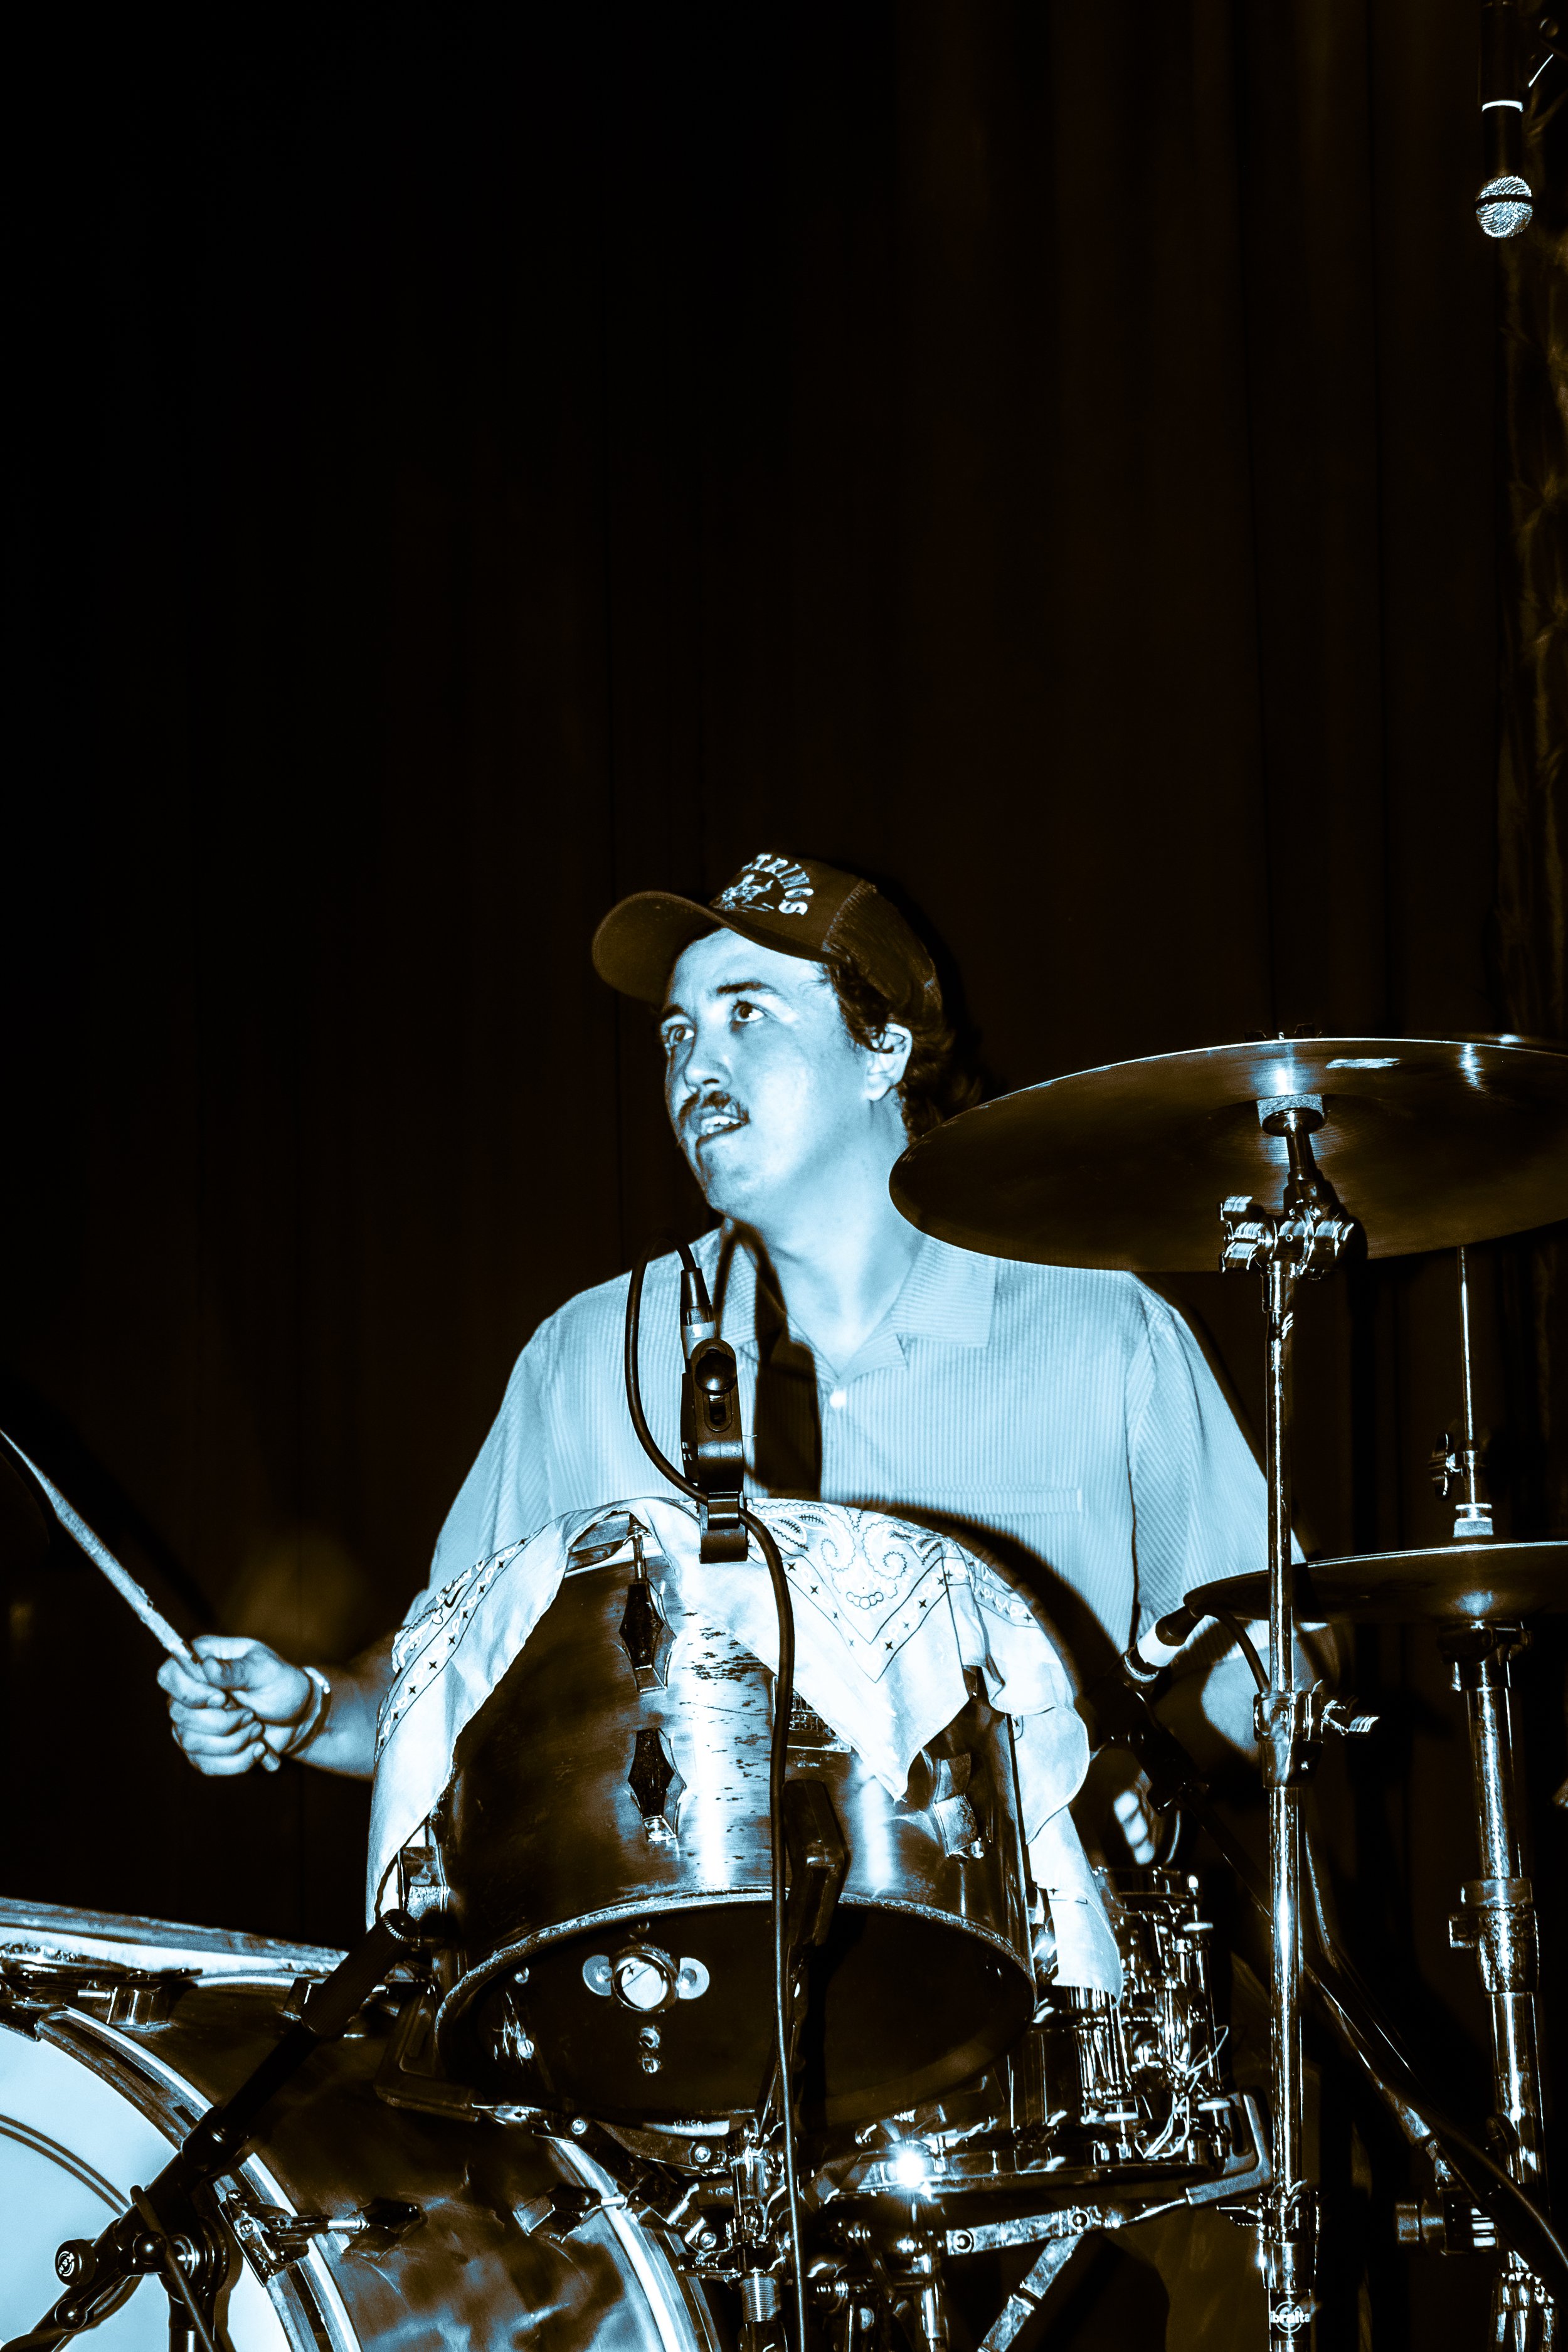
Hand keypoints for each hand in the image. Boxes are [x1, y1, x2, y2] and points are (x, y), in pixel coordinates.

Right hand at [158, 1635, 314, 1775]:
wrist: (298, 1717)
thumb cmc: (282, 1685)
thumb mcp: (266, 1671)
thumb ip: (236, 1669)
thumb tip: (207, 1666)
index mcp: (203, 1660)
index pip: (168, 1676)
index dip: (190, 1692)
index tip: (222, 1698)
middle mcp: (191, 1691)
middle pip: (179, 1714)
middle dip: (222, 1721)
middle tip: (251, 1715)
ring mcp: (193, 1723)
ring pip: (191, 1742)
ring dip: (233, 1741)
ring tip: (257, 1729)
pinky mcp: (203, 1749)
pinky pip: (205, 1763)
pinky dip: (237, 1760)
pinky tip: (257, 1749)